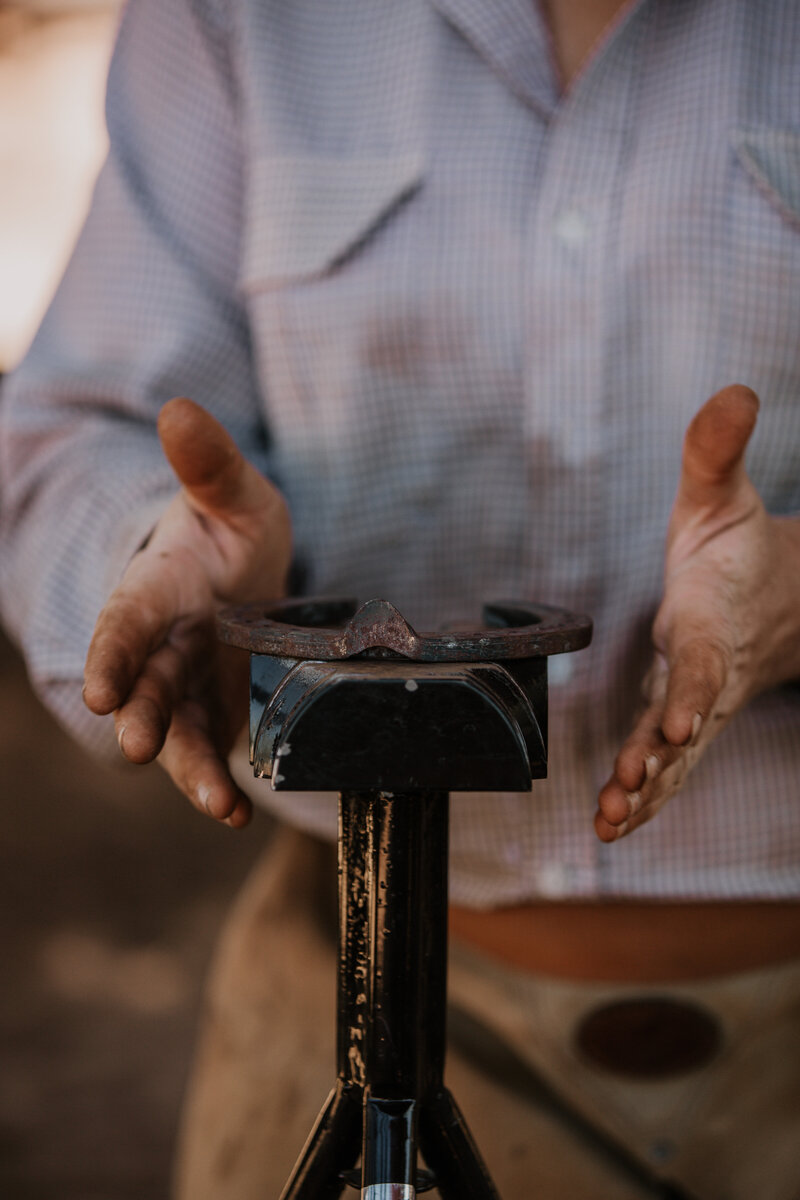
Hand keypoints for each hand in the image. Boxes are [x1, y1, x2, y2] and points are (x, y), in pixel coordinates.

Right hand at [83, 398, 290, 826]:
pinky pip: (217, 748)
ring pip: (181, 729)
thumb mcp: (234, 494)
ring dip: (190, 766)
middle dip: (144, 716)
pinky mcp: (222, 711)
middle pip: (148, 686)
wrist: (242, 576)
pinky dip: (222, 780)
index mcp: (158, 589)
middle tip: (140, 745)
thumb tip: (180, 409)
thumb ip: (210, 463)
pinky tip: (234, 811)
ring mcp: (192, 685)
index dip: (113, 652)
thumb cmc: (228, 533)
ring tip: (215, 801)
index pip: (126, 621)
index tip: (103, 688)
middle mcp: (165, 645)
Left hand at [596, 384, 799, 841]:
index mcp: (715, 616)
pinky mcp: (687, 720)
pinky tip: (613, 825)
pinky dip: (647, 796)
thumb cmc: (739, 545)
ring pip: (677, 756)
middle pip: (687, 721)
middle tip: (627, 789)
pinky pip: (670, 766)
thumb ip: (716, 451)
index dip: (693, 687)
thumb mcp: (721, 494)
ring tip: (611, 822)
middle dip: (658, 757)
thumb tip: (734, 390)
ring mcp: (701, 703)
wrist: (783, 598)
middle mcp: (710, 670)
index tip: (679, 720)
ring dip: (646, 790)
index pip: (706, 658)